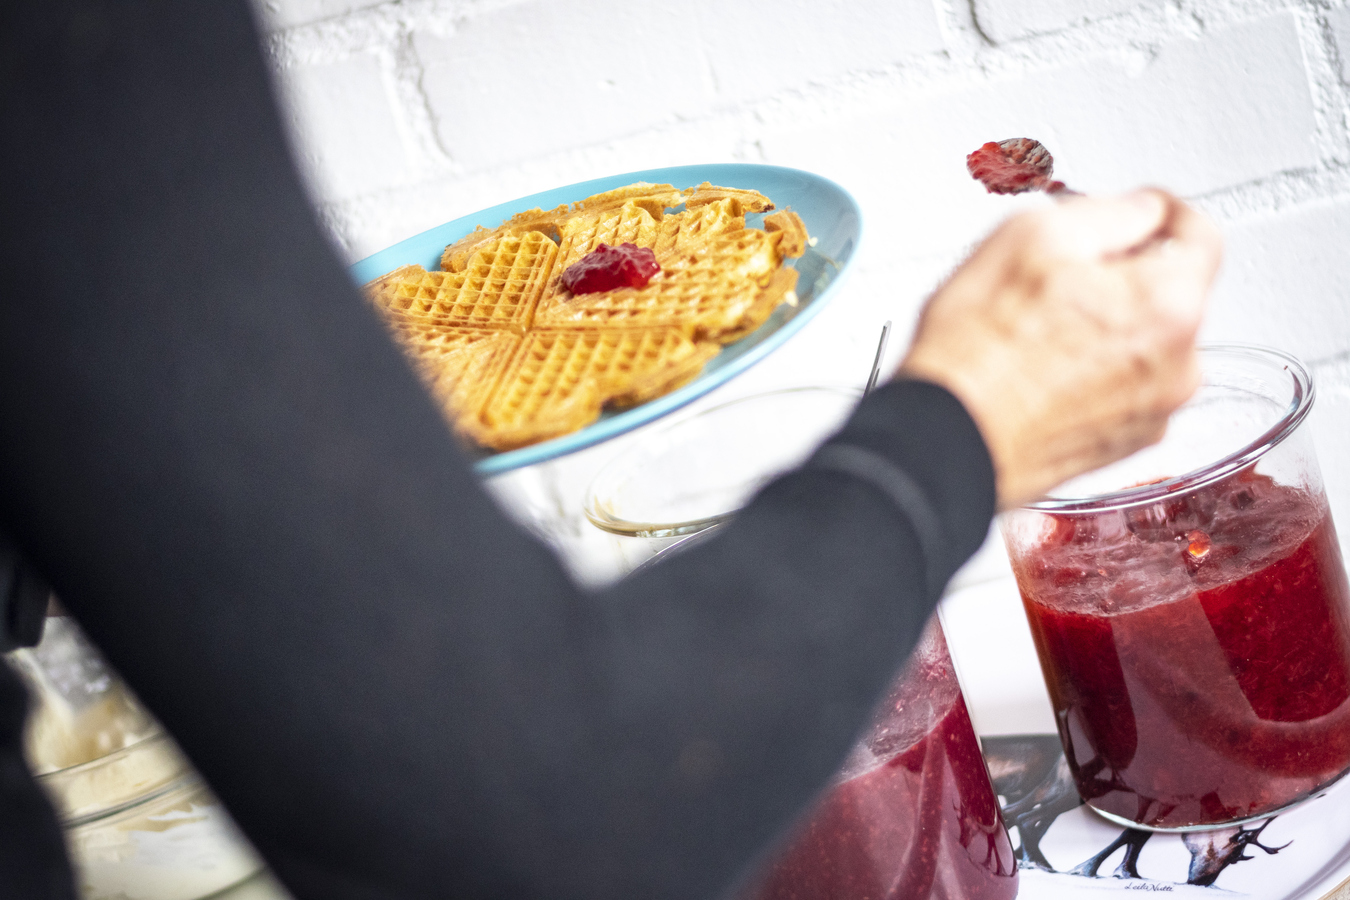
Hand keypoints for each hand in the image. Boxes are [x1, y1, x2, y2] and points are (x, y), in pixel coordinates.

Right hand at [898, 190, 1222, 509]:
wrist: (947, 438)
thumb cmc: (978, 353)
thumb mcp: (1032, 235)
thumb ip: (1107, 211)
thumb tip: (1135, 212)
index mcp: (1169, 305)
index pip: (1200, 232)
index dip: (1161, 210)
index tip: (1138, 211)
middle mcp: (1179, 366)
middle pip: (1171, 294)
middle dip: (1125, 276)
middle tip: (1061, 274)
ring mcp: (1151, 413)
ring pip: (1145, 344)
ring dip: (1107, 327)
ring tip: (1039, 329)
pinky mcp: (1120, 444)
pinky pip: (1121, 389)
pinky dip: (1092, 372)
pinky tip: (1041, 368)